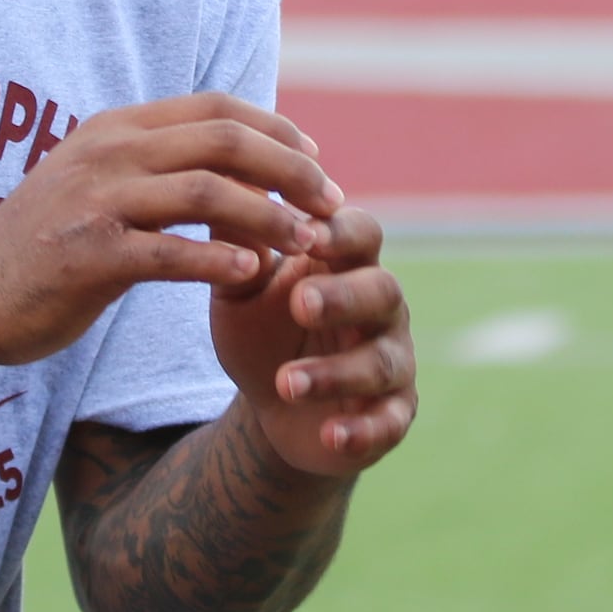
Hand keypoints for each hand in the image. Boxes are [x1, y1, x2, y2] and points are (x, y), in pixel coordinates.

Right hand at [0, 93, 339, 371]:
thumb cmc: (46, 247)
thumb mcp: (98, 185)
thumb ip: (156, 166)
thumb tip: (233, 159)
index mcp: (117, 128)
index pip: (218, 108)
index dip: (278, 129)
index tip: (317, 162)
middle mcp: (108, 153)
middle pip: (224, 140)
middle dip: (290, 168)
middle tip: (330, 202)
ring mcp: (96, 201)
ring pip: (207, 192)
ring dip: (269, 216)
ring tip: (305, 243)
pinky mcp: (88, 256)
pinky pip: (170, 253)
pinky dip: (219, 260)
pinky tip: (254, 274)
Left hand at [215, 204, 414, 477]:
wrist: (274, 407)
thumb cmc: (263, 330)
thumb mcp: (241, 289)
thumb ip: (235, 243)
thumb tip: (220, 176)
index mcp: (348, 265)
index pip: (359, 233)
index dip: (339, 232)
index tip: (305, 233)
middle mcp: (381, 308)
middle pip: (382, 290)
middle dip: (343, 297)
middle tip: (299, 302)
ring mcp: (392, 361)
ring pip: (381, 362)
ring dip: (336, 373)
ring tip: (286, 382)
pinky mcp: (392, 416)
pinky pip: (389, 422)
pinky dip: (362, 430)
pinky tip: (331, 434)